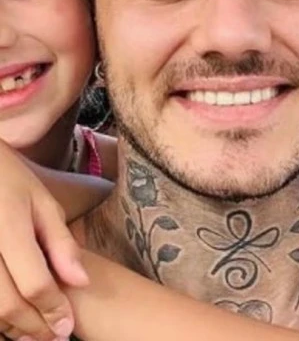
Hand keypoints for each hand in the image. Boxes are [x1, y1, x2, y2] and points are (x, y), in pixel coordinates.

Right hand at [0, 140, 88, 340]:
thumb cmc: (12, 182)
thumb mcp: (43, 202)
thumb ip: (61, 243)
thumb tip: (81, 282)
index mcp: (9, 225)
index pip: (34, 281)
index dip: (53, 308)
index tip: (68, 326)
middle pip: (7, 304)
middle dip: (34, 327)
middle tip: (55, 337)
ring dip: (12, 330)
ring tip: (35, 336)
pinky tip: (11, 323)